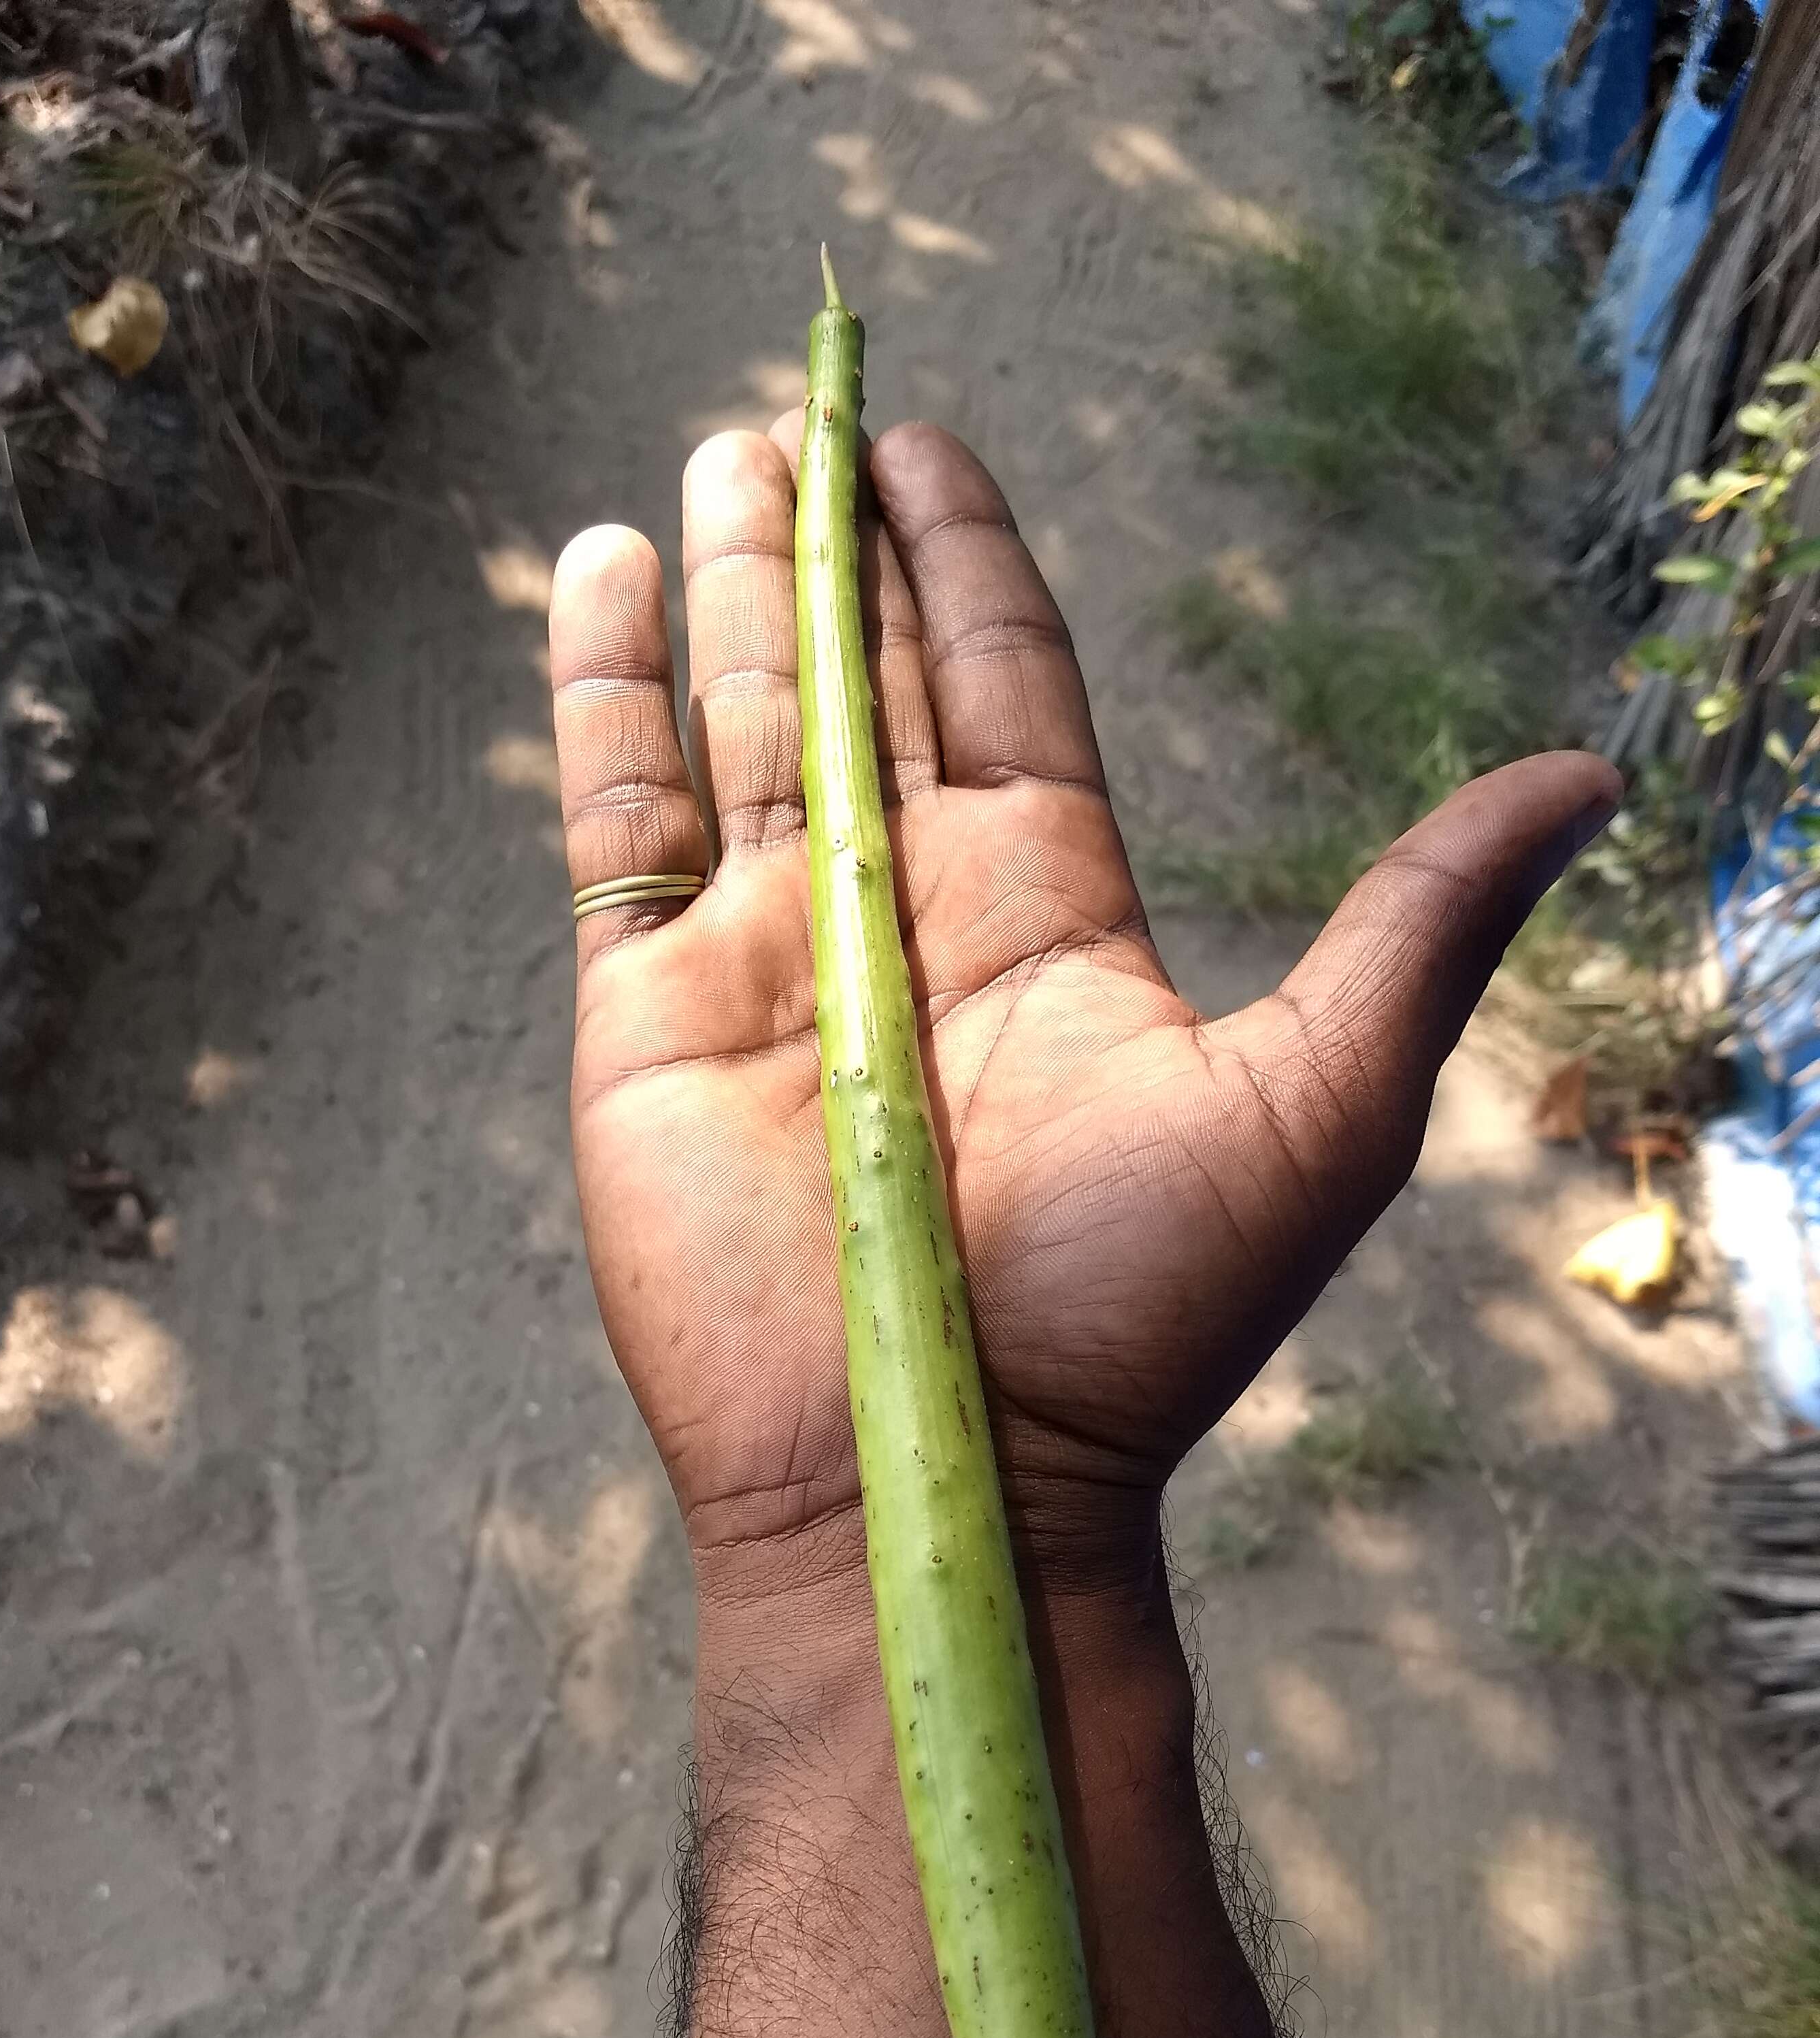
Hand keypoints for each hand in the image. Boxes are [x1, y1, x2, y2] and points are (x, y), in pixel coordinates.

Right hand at [551, 419, 1615, 1597]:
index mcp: (1047, 915)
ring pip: (739, 722)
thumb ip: (1420, 928)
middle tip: (808, 417)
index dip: (967, 563)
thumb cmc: (1134, 1319)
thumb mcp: (1319, 1108)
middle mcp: (902, 914)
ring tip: (721, 461)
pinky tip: (601, 576)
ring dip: (725, 590)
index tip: (928, 447)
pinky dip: (599, 694)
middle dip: (836, 549)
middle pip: (867, 680)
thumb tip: (1582, 782)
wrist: (935, 1475)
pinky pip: (616, 816)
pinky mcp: (648, 1008)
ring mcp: (765, 956)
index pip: (1003, 689)